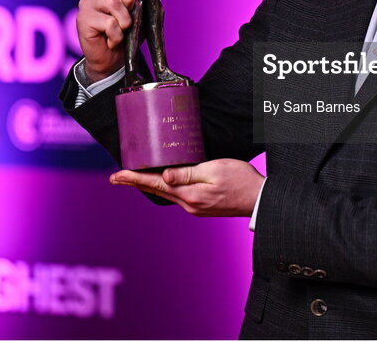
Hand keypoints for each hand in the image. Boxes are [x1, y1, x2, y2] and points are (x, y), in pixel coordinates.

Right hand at [76, 0, 169, 82]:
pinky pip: (108, 23)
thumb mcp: (146, 8)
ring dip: (126, 21)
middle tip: (132, 11)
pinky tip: (113, 39)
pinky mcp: (83, 20)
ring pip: (112, 2)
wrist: (115, 58)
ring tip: (123, 29)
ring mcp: (86, 4)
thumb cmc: (129, 30)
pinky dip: (118, 35)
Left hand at [110, 159, 264, 216]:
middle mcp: (189, 204)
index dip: (134, 178)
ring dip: (149, 184)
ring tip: (135, 177)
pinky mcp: (201, 206)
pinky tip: (162, 181)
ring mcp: (195, 207)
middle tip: (117, 176)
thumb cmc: (241, 180)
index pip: (155, 183)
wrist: (259, 199)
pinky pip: (177, 195)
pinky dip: (164, 187)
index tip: (116, 175)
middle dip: (136, 182)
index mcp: (190, 194)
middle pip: (157, 190)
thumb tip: (164, 175)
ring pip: (166, 193)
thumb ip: (189, 173)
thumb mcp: (215, 170)